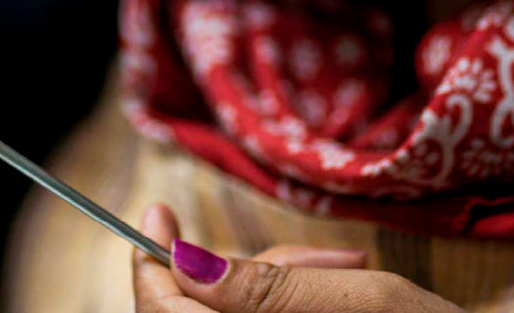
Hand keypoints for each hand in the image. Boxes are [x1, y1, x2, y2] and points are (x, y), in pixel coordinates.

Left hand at [133, 204, 467, 312]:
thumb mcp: (362, 297)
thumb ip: (269, 284)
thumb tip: (183, 261)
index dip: (151, 264)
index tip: (157, 212)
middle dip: (233, 271)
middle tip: (307, 255)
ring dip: (273, 284)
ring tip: (344, 269)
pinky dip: (284, 302)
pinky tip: (334, 289)